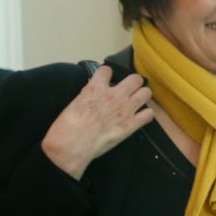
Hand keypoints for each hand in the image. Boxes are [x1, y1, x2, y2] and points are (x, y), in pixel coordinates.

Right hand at [41, 66, 155, 180]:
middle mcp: (114, 95)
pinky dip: (146, 115)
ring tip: (137, 101)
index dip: (107, 75)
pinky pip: (149, 114)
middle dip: (133, 83)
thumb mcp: (75, 102)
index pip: (107, 70)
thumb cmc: (67, 126)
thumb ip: (88, 94)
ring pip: (146, 92)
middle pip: (135, 79)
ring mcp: (125, 109)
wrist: (71, 146)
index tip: (107, 80)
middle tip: (128, 90)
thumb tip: (93, 93)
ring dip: (142, 96)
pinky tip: (141, 117)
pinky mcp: (130, 125)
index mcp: (96, 88)